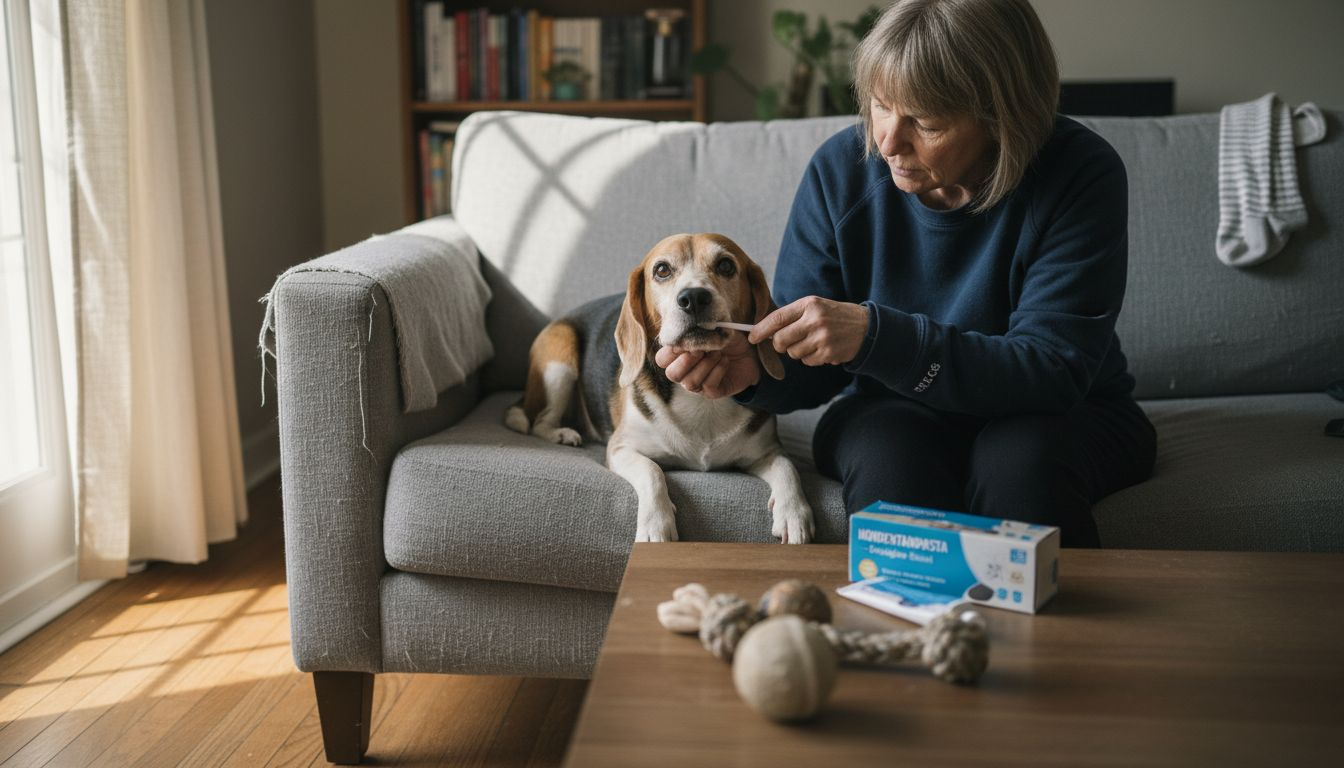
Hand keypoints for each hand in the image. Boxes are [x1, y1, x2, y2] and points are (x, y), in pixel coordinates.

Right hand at [653, 331, 760, 398]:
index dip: (671, 350)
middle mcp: (684, 373)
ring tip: (718, 353)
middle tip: (702, 350)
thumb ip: (699, 329)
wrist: (748, 354)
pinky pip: (708, 386)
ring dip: (705, 365)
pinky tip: (725, 361)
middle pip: (671, 374)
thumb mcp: (714, 330)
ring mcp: (697, 384)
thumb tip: (690, 329)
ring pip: (689, 382)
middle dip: (686, 361)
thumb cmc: (726, 341)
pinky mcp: (712, 392)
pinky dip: (717, 371)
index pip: (662, 359)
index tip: (688, 339)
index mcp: (679, 356)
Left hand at [749, 296, 868, 365]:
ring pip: (793, 353)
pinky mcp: (828, 352)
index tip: (752, 337)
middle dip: (779, 345)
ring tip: (812, 342)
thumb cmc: (834, 316)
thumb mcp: (815, 306)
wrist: (865, 327)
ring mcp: (822, 337)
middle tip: (787, 343)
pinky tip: (822, 349)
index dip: (761, 329)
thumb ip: (792, 316)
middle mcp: (814, 320)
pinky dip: (811, 358)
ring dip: (798, 351)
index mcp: (809, 304)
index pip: (777, 318)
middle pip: (781, 340)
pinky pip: (807, 361)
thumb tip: (766, 331)